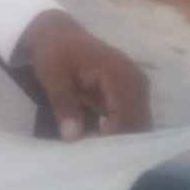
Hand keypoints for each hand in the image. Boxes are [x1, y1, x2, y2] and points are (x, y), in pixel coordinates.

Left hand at [17, 11, 150, 139]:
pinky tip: (97, 138)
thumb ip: (64, 104)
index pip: (126, 117)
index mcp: (118, 73)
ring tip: (93, 148)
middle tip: (91, 155)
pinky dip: (118, 131)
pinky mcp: (133, 93)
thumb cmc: (54, 51)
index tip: (88, 150)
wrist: (58, 34)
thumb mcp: (52, 75)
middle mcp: (136, 81)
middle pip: (137, 124)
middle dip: (117, 143)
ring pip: (138, 125)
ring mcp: (138, 87)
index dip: (110, 138)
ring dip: (119, 139)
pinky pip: (132, 119)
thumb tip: (72, 137)